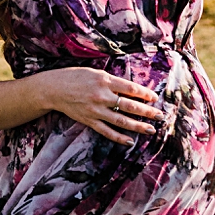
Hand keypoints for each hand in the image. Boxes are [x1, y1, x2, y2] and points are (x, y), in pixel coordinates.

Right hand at [42, 67, 160, 145]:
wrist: (53, 89)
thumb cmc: (75, 77)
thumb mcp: (95, 72)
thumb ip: (112, 81)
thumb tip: (131, 89)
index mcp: (105, 80)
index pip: (131, 88)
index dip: (145, 93)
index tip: (155, 98)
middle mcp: (102, 96)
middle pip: (130, 106)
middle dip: (148, 112)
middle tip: (161, 116)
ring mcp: (95, 110)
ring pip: (121, 121)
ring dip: (138, 126)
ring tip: (151, 130)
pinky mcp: (89, 120)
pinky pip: (107, 131)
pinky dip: (119, 137)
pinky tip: (130, 141)